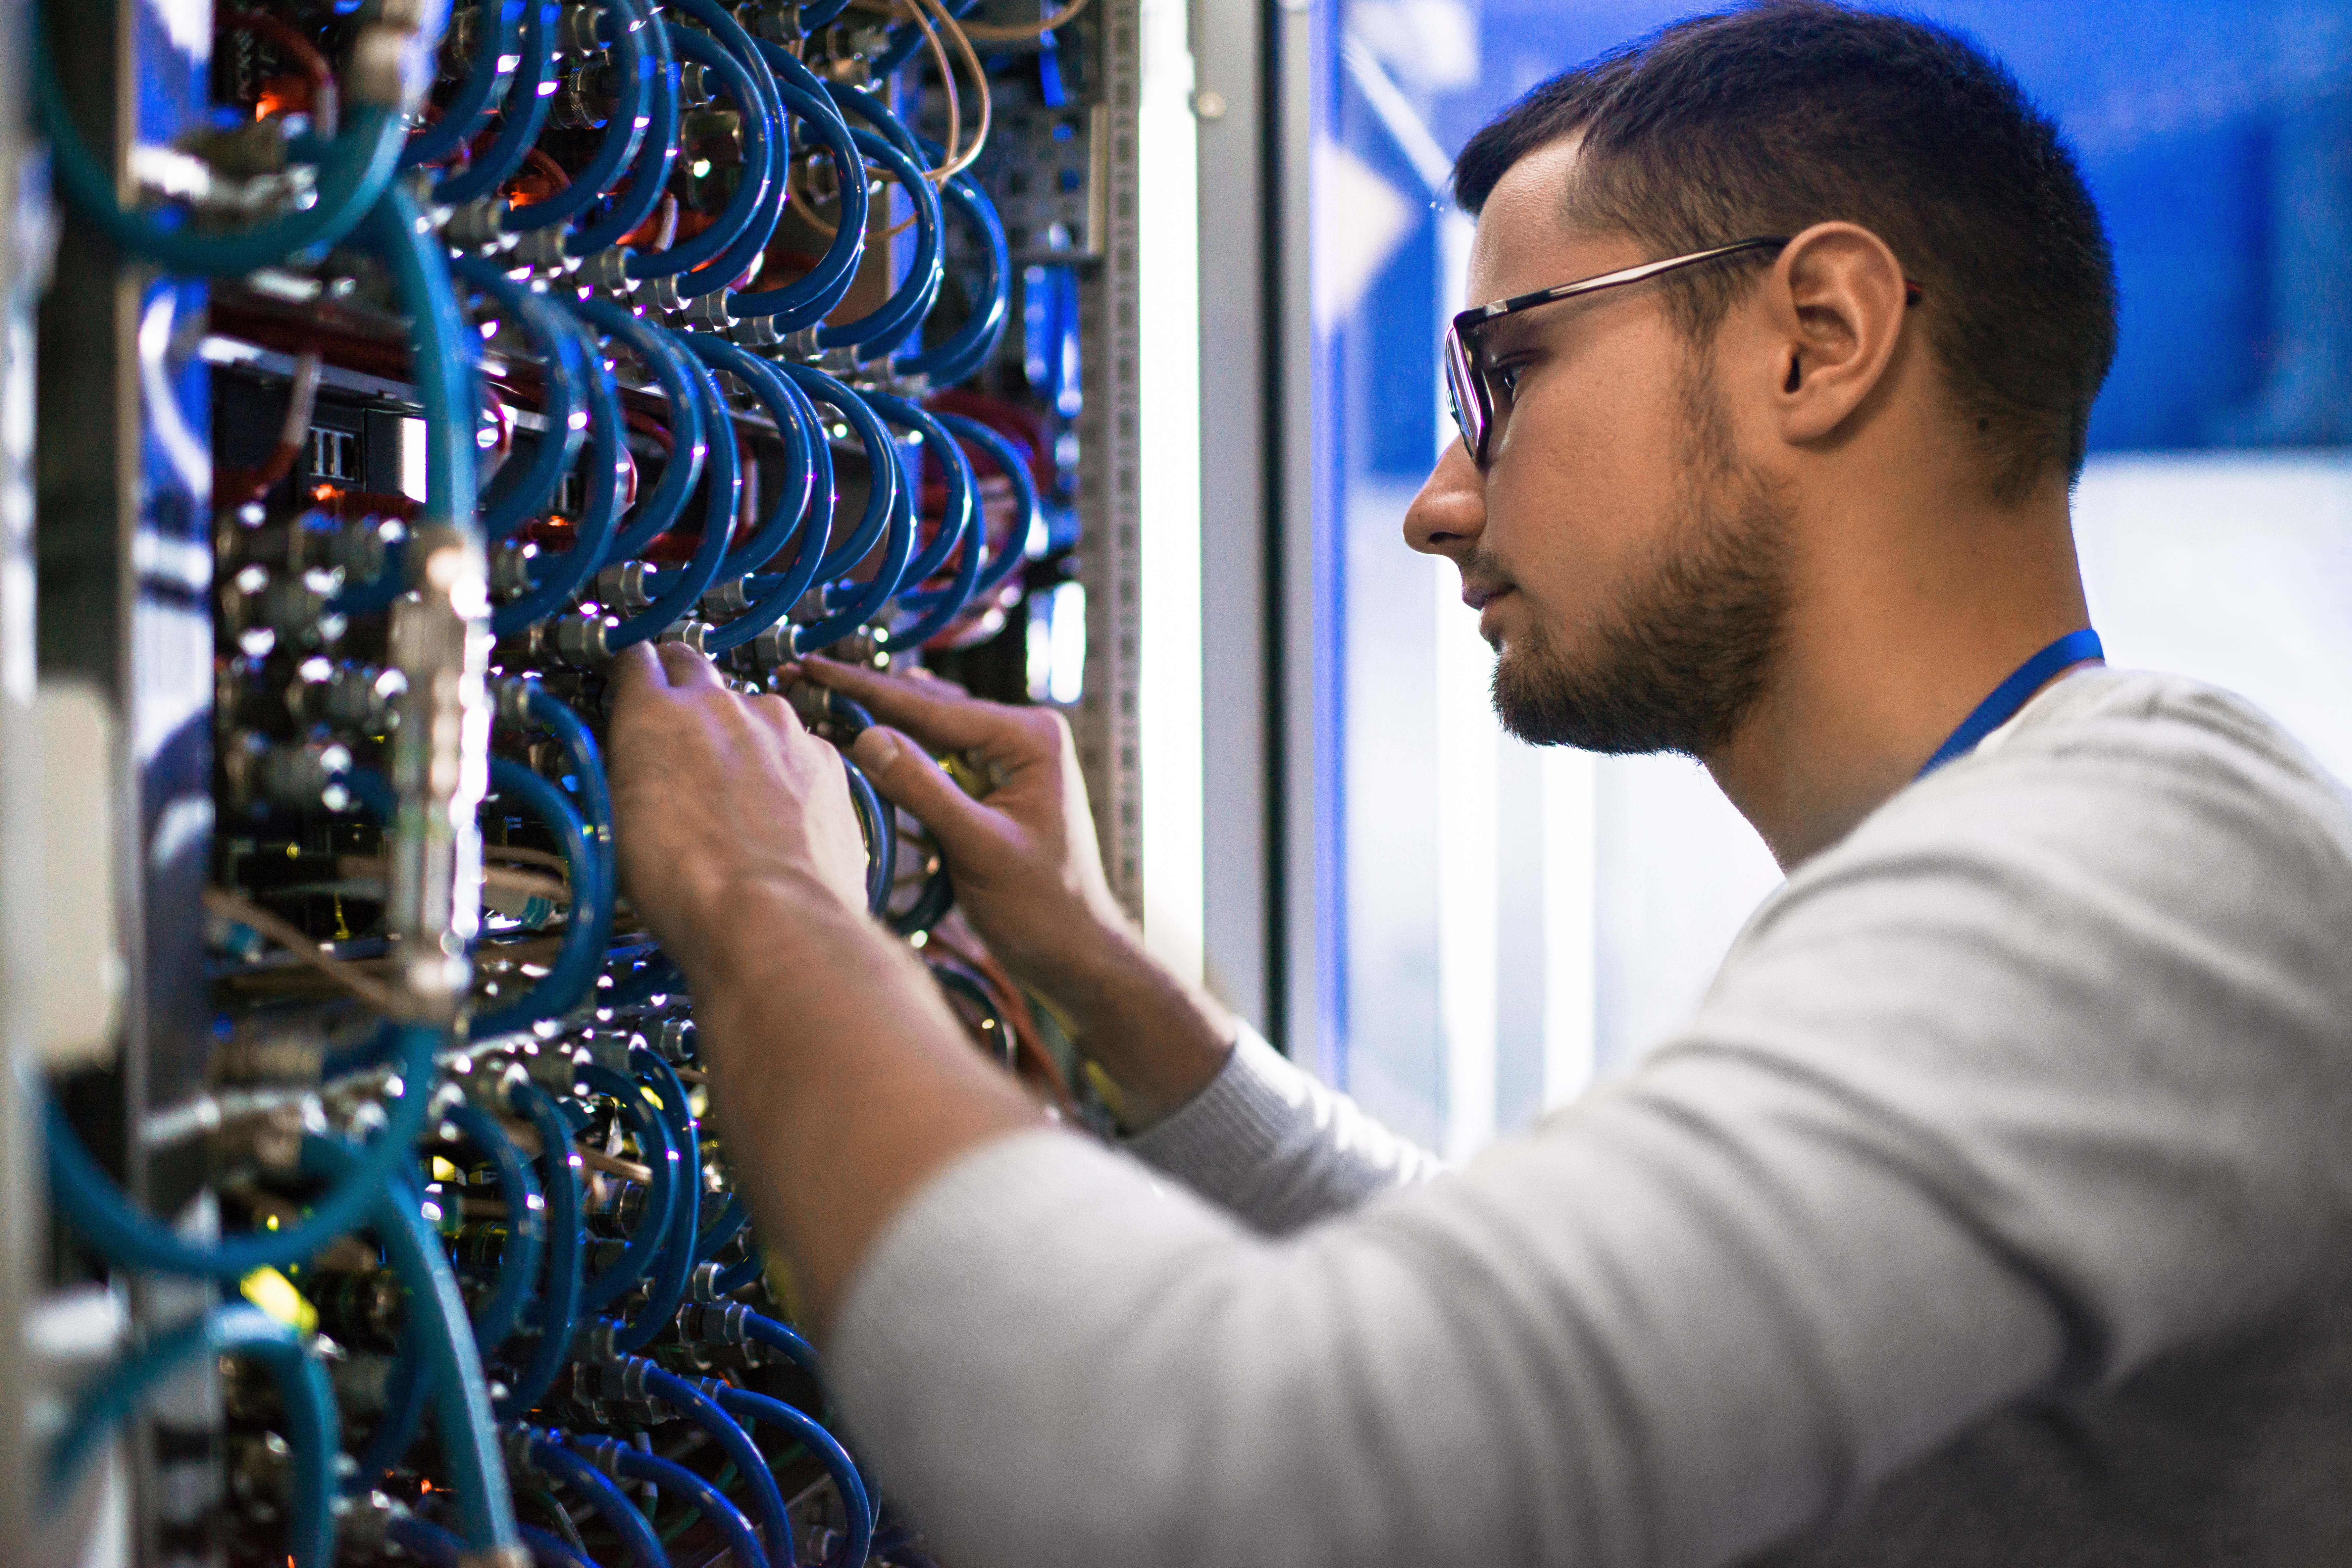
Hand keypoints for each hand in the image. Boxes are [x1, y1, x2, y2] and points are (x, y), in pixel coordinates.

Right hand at [605, 644, 868, 970]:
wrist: (771, 918)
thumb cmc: (685, 885)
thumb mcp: (617, 826)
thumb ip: (628, 773)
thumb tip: (632, 763)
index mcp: (655, 714)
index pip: (636, 659)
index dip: (632, 671)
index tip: (633, 683)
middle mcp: (720, 705)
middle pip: (694, 666)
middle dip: (682, 683)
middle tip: (678, 719)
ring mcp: (780, 727)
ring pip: (752, 710)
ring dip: (740, 733)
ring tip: (736, 790)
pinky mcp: (824, 758)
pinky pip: (798, 748)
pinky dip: (787, 768)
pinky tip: (781, 812)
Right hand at [796, 655, 1130, 1018]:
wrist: (1076, 953)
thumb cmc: (1044, 907)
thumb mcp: (978, 847)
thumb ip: (923, 790)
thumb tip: (866, 738)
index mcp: (1030, 736)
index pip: (932, 707)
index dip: (864, 688)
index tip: (814, 667)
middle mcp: (1022, 736)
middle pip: (928, 709)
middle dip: (864, 697)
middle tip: (803, 676)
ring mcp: (1008, 761)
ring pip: (929, 731)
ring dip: (877, 722)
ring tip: (818, 701)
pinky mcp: (994, 787)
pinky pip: (937, 761)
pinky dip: (898, 756)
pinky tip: (860, 742)